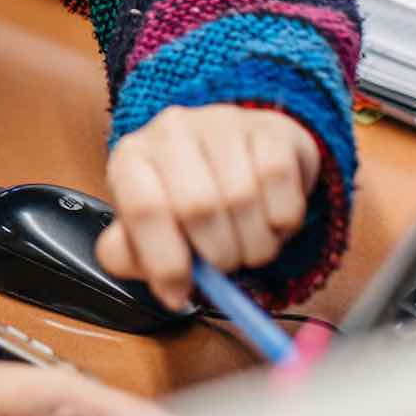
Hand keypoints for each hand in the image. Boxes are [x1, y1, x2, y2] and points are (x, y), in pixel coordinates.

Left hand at [97, 104, 319, 310]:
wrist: (235, 155)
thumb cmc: (185, 198)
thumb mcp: (147, 229)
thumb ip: (137, 259)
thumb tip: (170, 290)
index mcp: (132, 158)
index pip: (143, 209)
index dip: (165, 261)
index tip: (179, 293)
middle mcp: (170, 130)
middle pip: (198, 208)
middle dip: (218, 255)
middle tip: (224, 265)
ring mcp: (221, 122)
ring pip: (243, 198)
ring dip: (255, 244)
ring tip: (248, 244)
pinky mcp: (268, 127)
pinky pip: (280, 182)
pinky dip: (283, 220)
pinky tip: (271, 219)